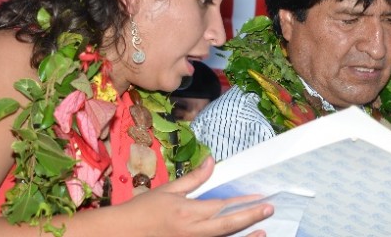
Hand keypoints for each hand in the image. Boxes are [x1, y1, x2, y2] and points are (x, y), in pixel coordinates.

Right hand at [122, 157, 273, 235]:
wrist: (120, 235)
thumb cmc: (143, 210)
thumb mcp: (168, 191)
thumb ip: (193, 179)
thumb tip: (211, 161)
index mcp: (187, 212)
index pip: (222, 206)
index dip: (243, 202)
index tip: (261, 198)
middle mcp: (192, 232)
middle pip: (228, 225)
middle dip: (251, 217)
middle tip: (270, 209)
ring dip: (244, 236)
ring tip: (262, 232)